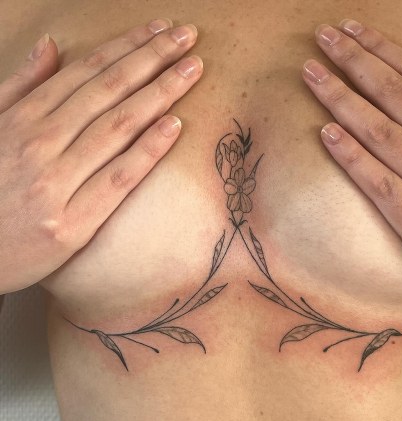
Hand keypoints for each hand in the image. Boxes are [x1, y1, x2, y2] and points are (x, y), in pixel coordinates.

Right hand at [0, 20, 202, 294]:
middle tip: (187, 36)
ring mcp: (56, 182)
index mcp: (22, 119)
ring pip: (116, 126)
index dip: (127, 47)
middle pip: (107, 91)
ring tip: (192, 69)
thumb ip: (20, 88)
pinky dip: (147, 149)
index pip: (85, 72)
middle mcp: (40, 143)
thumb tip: (51, 46)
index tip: (159, 30)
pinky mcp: (72, 222)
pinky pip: (117, 177)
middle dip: (151, 58)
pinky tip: (175, 126)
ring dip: (159, 93)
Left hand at [303, 19, 401, 307]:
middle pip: (397, 97)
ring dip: (343, 101)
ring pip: (384, 135)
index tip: (348, 30)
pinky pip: (381, 184)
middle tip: (322, 39)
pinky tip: (327, 134)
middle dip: (355, 63)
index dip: (380, 49)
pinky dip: (353, 158)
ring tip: (311, 76)